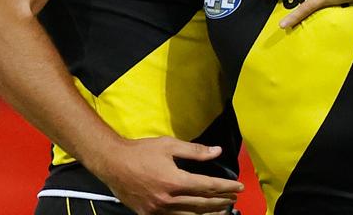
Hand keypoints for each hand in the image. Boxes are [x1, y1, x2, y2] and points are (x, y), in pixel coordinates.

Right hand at [91, 137, 242, 214]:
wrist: (112, 164)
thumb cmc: (141, 151)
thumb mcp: (169, 145)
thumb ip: (195, 151)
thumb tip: (217, 151)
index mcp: (175, 181)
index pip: (208, 186)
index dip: (226, 187)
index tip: (239, 187)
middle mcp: (168, 199)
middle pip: (202, 204)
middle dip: (221, 202)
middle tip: (233, 198)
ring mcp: (158, 210)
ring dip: (208, 213)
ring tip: (222, 210)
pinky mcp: (149, 214)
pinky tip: (197, 214)